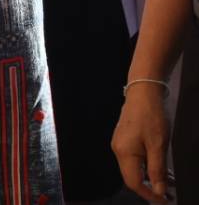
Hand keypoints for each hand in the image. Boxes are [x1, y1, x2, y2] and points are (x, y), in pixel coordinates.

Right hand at [113, 81, 173, 201]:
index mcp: (124, 153)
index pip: (134, 182)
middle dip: (150, 188)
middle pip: (132, 177)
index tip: (165, 201)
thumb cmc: (151, 117)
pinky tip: (161, 168)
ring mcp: (120, 144)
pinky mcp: (124, 139)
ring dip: (150, 178)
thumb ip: (157, 170)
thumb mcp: (159, 145)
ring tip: (169, 183)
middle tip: (169, 194)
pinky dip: (147, 167)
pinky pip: (134, 159)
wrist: (143, 92)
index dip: (149, 194)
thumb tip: (159, 191)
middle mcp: (118, 150)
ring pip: (134, 168)